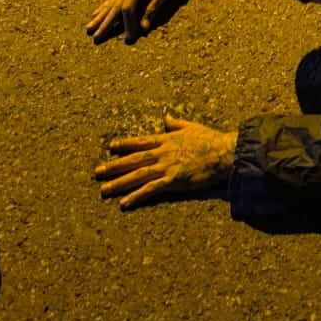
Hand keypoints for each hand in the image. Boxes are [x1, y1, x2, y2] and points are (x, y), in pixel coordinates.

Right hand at [86, 0, 180, 42]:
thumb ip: (152, 9)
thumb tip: (143, 28)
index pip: (128, 9)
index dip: (128, 23)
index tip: (130, 36)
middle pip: (114, 7)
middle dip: (104, 23)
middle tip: (95, 36)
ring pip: (110, 3)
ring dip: (99, 16)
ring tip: (88, 28)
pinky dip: (104, 7)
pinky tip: (95, 13)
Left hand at [95, 116, 236, 209]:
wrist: (223, 152)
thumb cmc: (210, 140)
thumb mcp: (192, 126)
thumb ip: (177, 123)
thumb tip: (166, 117)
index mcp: (166, 140)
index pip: (141, 142)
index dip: (125, 144)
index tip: (111, 147)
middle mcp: (162, 153)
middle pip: (133, 160)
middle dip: (114, 166)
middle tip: (97, 172)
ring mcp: (166, 167)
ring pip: (137, 175)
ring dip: (119, 182)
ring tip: (104, 189)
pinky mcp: (172, 180)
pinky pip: (150, 189)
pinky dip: (136, 196)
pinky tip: (124, 203)